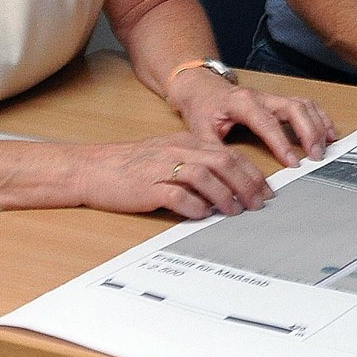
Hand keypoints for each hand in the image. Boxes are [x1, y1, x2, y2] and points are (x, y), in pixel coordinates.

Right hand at [82, 134, 274, 218]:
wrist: (92, 169)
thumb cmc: (129, 165)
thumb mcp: (166, 154)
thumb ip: (195, 162)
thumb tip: (226, 181)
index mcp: (184, 142)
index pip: (227, 153)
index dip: (250, 172)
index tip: (264, 189)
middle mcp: (176, 151)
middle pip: (222, 162)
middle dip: (246, 183)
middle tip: (258, 203)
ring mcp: (162, 168)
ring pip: (204, 176)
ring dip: (224, 194)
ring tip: (235, 211)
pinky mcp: (148, 187)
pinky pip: (177, 195)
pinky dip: (194, 205)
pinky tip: (203, 214)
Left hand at [170, 70, 335, 166]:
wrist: (200, 87)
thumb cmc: (202, 107)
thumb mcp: (200, 131)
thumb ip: (216, 152)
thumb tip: (231, 174)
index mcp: (242, 103)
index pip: (268, 123)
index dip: (282, 143)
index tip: (293, 162)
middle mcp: (262, 97)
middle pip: (294, 109)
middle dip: (309, 132)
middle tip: (317, 155)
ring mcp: (273, 97)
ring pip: (304, 105)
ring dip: (318, 124)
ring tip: (326, 146)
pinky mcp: (279, 100)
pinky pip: (306, 105)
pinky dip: (320, 117)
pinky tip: (328, 132)